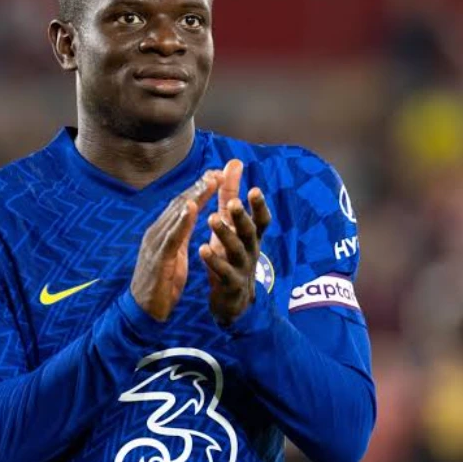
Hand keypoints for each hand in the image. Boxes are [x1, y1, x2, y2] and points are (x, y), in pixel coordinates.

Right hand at [131, 171, 219, 321]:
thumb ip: (180, 238)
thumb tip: (189, 221)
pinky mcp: (158, 258)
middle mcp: (157, 232)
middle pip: (180, 204)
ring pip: (176, 215)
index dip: (198, 190)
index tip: (215, 176)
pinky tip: (192, 207)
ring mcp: (155, 244)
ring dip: (194, 196)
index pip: (182, 206)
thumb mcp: (174, 257)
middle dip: (199, 187)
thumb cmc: (161, 285)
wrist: (143, 312)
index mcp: (162, 233)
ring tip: (209, 181)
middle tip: (217, 171)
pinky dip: (182, 220)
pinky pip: (172, 236)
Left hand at [200, 179, 271, 325]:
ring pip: (236, 250)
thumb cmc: (231, 253)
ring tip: (211, 219)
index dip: (259, 205)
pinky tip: (201, 249)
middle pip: (249, 231)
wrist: (232, 299)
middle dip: (242, 216)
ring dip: (224, 234)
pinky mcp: (230, 284)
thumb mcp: (232, 223)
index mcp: (251, 235)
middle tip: (233, 202)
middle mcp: (250, 249)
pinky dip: (213, 260)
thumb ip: (231, 194)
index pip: (261, 219)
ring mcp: (242, 268)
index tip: (254, 189)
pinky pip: (223, 272)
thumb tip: (234, 162)